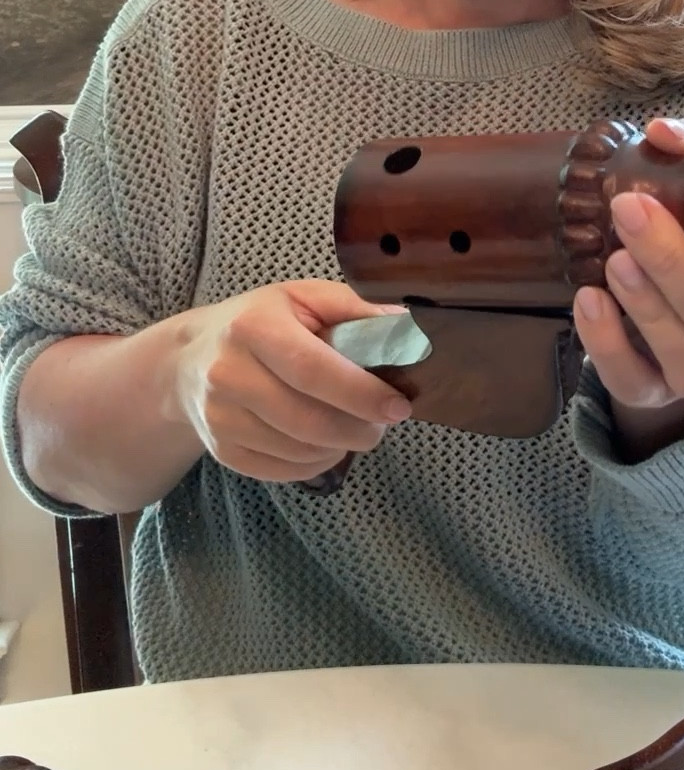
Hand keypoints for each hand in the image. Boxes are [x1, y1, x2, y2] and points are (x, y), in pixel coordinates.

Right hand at [172, 280, 411, 483]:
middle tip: (382, 425)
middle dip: (357, 429)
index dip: (360, 393)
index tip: (398, 407)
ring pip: (297, 450)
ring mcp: (219, 416)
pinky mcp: (221, 450)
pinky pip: (281, 471)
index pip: (312, 369)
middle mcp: (228, 372)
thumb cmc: (261, 323)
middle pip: (306, 419)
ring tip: (355, 429)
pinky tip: (325, 444)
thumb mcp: (303, 298)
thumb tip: (407, 329)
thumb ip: (354, 309)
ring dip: (339, 447)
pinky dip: (314, 464)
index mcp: (253, 326)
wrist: (191, 360)